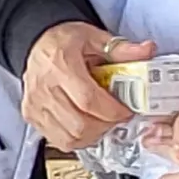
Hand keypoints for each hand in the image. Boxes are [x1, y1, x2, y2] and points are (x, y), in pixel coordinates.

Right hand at [21, 22, 139, 150]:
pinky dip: (78, 139)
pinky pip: (59, 141)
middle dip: (106, 126)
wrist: (36, 43)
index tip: (126, 111)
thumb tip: (147, 51)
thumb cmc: (64, 41)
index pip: (89, 100)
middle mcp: (44, 87)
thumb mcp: (94, 37)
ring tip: (103, 122)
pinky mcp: (31, 116)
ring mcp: (35, 104)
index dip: (112, 111)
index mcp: (60, 64)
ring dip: (93, 135)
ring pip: (70, 137)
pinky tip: (87, 127)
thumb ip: (121, 48)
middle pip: (80, 124)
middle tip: (117, 117)